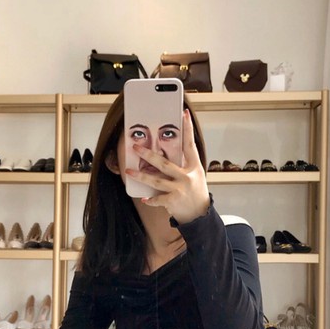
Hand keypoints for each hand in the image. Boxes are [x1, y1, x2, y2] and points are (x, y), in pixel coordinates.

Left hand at [127, 108, 210, 223]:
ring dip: (141, 176)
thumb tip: (164, 151)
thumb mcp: (195, 174)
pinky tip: (143, 198)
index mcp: (194, 166)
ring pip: (156, 181)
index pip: (190, 145)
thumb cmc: (196, 191)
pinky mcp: (174, 201)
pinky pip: (158, 199)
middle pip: (164, 164)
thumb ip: (182, 164)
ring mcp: (180, 189)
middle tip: (135, 147)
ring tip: (129, 171)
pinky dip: (151, 199)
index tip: (184, 114)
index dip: (188, 129)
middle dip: (148, 155)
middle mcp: (187, 176)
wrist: (200, 214)